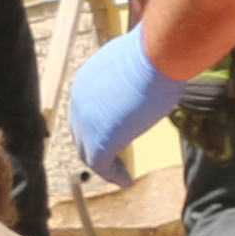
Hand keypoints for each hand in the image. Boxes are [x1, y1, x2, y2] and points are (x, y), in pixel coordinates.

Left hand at [65, 28, 178, 176]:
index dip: (99, 125)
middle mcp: (79, 102)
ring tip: (119, 174)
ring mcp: (86, 122)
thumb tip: (147, 72)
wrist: (155, 57)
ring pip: (88, 151)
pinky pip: (101, 165)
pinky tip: (126, 180)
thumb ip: (131, 74)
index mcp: (85, 83)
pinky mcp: (100, 139)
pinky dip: (113, 175)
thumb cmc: (154, 54)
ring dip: (104, 164)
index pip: (87, 112)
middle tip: (114, 158)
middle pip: (82, 133)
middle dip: (96, 146)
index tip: (117, 134)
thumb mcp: (136, 64)